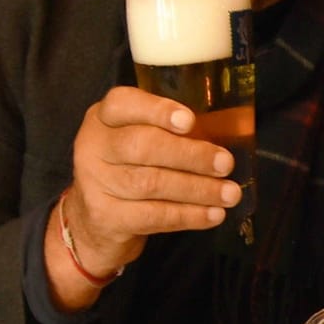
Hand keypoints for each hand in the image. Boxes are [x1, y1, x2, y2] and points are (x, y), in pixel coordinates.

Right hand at [52, 86, 241, 294]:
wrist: (95, 220)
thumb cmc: (132, 168)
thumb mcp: (142, 139)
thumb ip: (171, 132)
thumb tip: (225, 137)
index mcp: (105, 117)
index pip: (123, 103)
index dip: (158, 111)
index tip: (190, 121)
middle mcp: (93, 145)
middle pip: (142, 145)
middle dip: (190, 155)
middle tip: (226, 164)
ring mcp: (95, 182)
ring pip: (150, 183)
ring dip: (197, 189)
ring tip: (229, 193)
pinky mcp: (104, 217)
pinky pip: (152, 215)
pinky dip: (188, 215)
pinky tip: (213, 215)